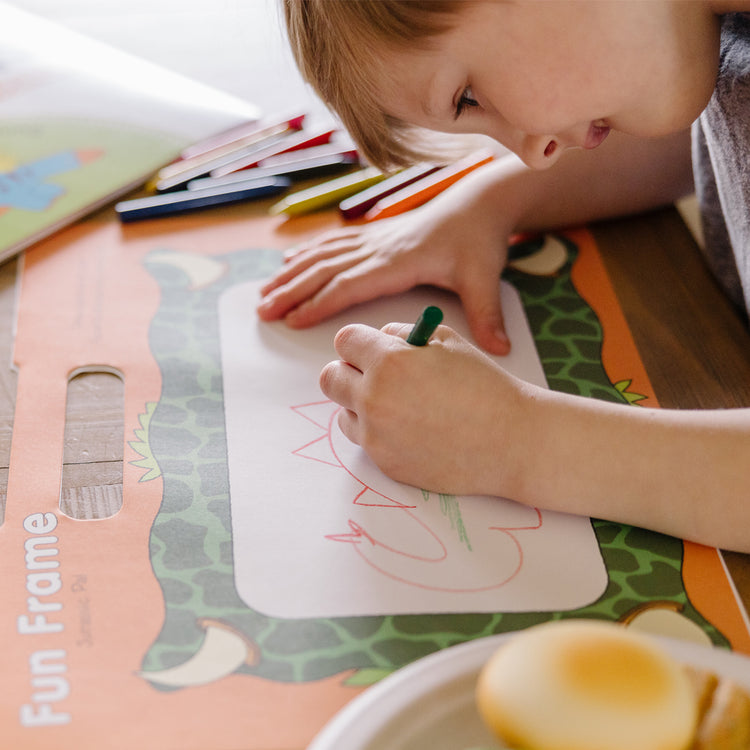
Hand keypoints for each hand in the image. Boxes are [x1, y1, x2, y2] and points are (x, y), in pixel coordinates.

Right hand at [257, 176, 512, 354]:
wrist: (479, 203)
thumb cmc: (478, 242)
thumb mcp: (485, 279)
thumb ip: (486, 315)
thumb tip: (499, 351)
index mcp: (399, 262)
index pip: (350, 285)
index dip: (319, 302)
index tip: (292, 320)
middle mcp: (379, 249)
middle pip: (325, 270)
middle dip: (291, 291)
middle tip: (262, 311)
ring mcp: (374, 240)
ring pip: (322, 256)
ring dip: (291, 275)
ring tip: (263, 293)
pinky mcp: (375, 236)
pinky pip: (332, 244)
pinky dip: (306, 254)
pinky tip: (288, 263)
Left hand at [319, 321, 527, 495]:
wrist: (511, 441)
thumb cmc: (484, 387)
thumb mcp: (447, 341)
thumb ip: (404, 335)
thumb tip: (379, 339)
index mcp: (389, 362)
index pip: (344, 342)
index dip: (360, 343)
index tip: (371, 349)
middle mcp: (374, 399)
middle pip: (331, 378)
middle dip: (348, 371)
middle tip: (373, 375)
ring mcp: (377, 436)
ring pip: (343, 413)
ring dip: (361, 405)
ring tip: (399, 405)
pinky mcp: (385, 464)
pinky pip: (366, 442)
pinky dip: (380, 433)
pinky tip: (412, 429)